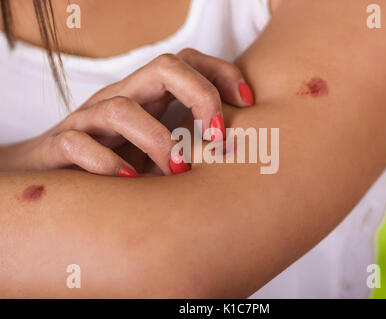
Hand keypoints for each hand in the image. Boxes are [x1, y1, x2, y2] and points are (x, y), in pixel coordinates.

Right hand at [1, 49, 253, 175]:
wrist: (53, 172)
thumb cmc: (119, 161)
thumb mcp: (161, 152)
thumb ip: (191, 147)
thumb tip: (241, 159)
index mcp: (149, 96)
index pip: (188, 61)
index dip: (221, 73)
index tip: (248, 104)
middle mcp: (123, 98)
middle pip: (164, 67)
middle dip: (200, 96)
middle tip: (217, 139)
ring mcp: (89, 120)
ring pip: (121, 108)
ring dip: (158, 141)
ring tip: (178, 172)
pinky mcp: (60, 145)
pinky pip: (78, 144)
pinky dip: (107, 163)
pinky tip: (131, 182)